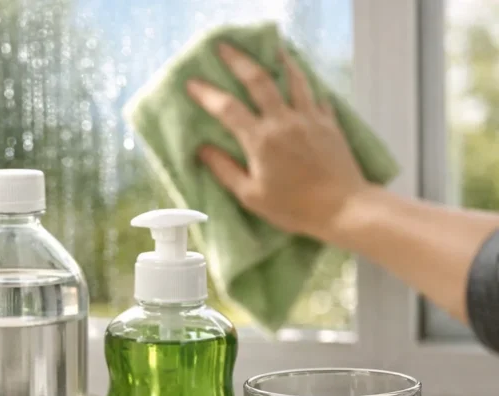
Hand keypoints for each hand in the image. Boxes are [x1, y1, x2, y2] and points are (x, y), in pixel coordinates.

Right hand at [186, 43, 369, 240]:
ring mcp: (310, 118)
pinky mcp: (329, 123)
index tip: (192, 83)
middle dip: (239, 60)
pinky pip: (316, 96)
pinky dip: (307, 86)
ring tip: (272, 51)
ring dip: (280, 61)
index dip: (207, 93)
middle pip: (259, 80)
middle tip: (224, 48)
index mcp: (261, 140)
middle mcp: (284, 121)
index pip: (227, 109)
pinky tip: (303, 83)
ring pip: (294, 79)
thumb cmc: (293, 207)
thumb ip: (225, 169)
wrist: (343, 208)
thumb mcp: (250, 195)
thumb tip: (202, 150)